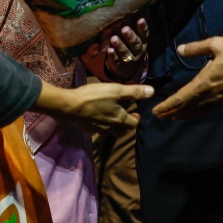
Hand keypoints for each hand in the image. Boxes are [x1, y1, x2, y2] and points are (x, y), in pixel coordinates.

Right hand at [33, 81, 153, 134]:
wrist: (70, 106)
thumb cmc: (95, 97)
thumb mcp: (117, 90)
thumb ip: (134, 92)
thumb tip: (152, 92)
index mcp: (119, 119)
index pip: (133, 124)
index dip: (137, 119)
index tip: (137, 113)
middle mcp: (110, 128)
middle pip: (122, 131)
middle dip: (126, 125)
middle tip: (127, 117)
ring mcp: (98, 129)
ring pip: (110, 132)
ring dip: (114, 126)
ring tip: (113, 117)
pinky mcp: (87, 128)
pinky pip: (98, 129)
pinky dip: (101, 125)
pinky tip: (97, 117)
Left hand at [98, 17, 147, 80]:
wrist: (127, 68)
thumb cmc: (131, 45)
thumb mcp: (136, 35)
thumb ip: (138, 23)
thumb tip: (146, 8)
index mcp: (142, 41)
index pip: (144, 34)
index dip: (142, 27)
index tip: (140, 19)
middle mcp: (138, 51)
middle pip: (136, 44)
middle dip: (130, 36)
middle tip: (124, 29)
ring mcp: (129, 59)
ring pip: (126, 53)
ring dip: (120, 45)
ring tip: (114, 39)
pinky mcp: (120, 65)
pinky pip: (117, 61)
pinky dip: (113, 56)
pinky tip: (109, 50)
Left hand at [152, 37, 222, 118]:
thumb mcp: (216, 44)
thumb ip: (196, 48)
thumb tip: (180, 50)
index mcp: (205, 82)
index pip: (181, 97)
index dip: (167, 105)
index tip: (155, 111)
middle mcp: (211, 95)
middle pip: (187, 107)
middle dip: (172, 112)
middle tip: (159, 116)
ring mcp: (220, 99)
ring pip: (198, 110)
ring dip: (184, 114)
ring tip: (173, 116)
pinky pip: (208, 109)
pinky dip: (197, 112)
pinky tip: (195, 111)